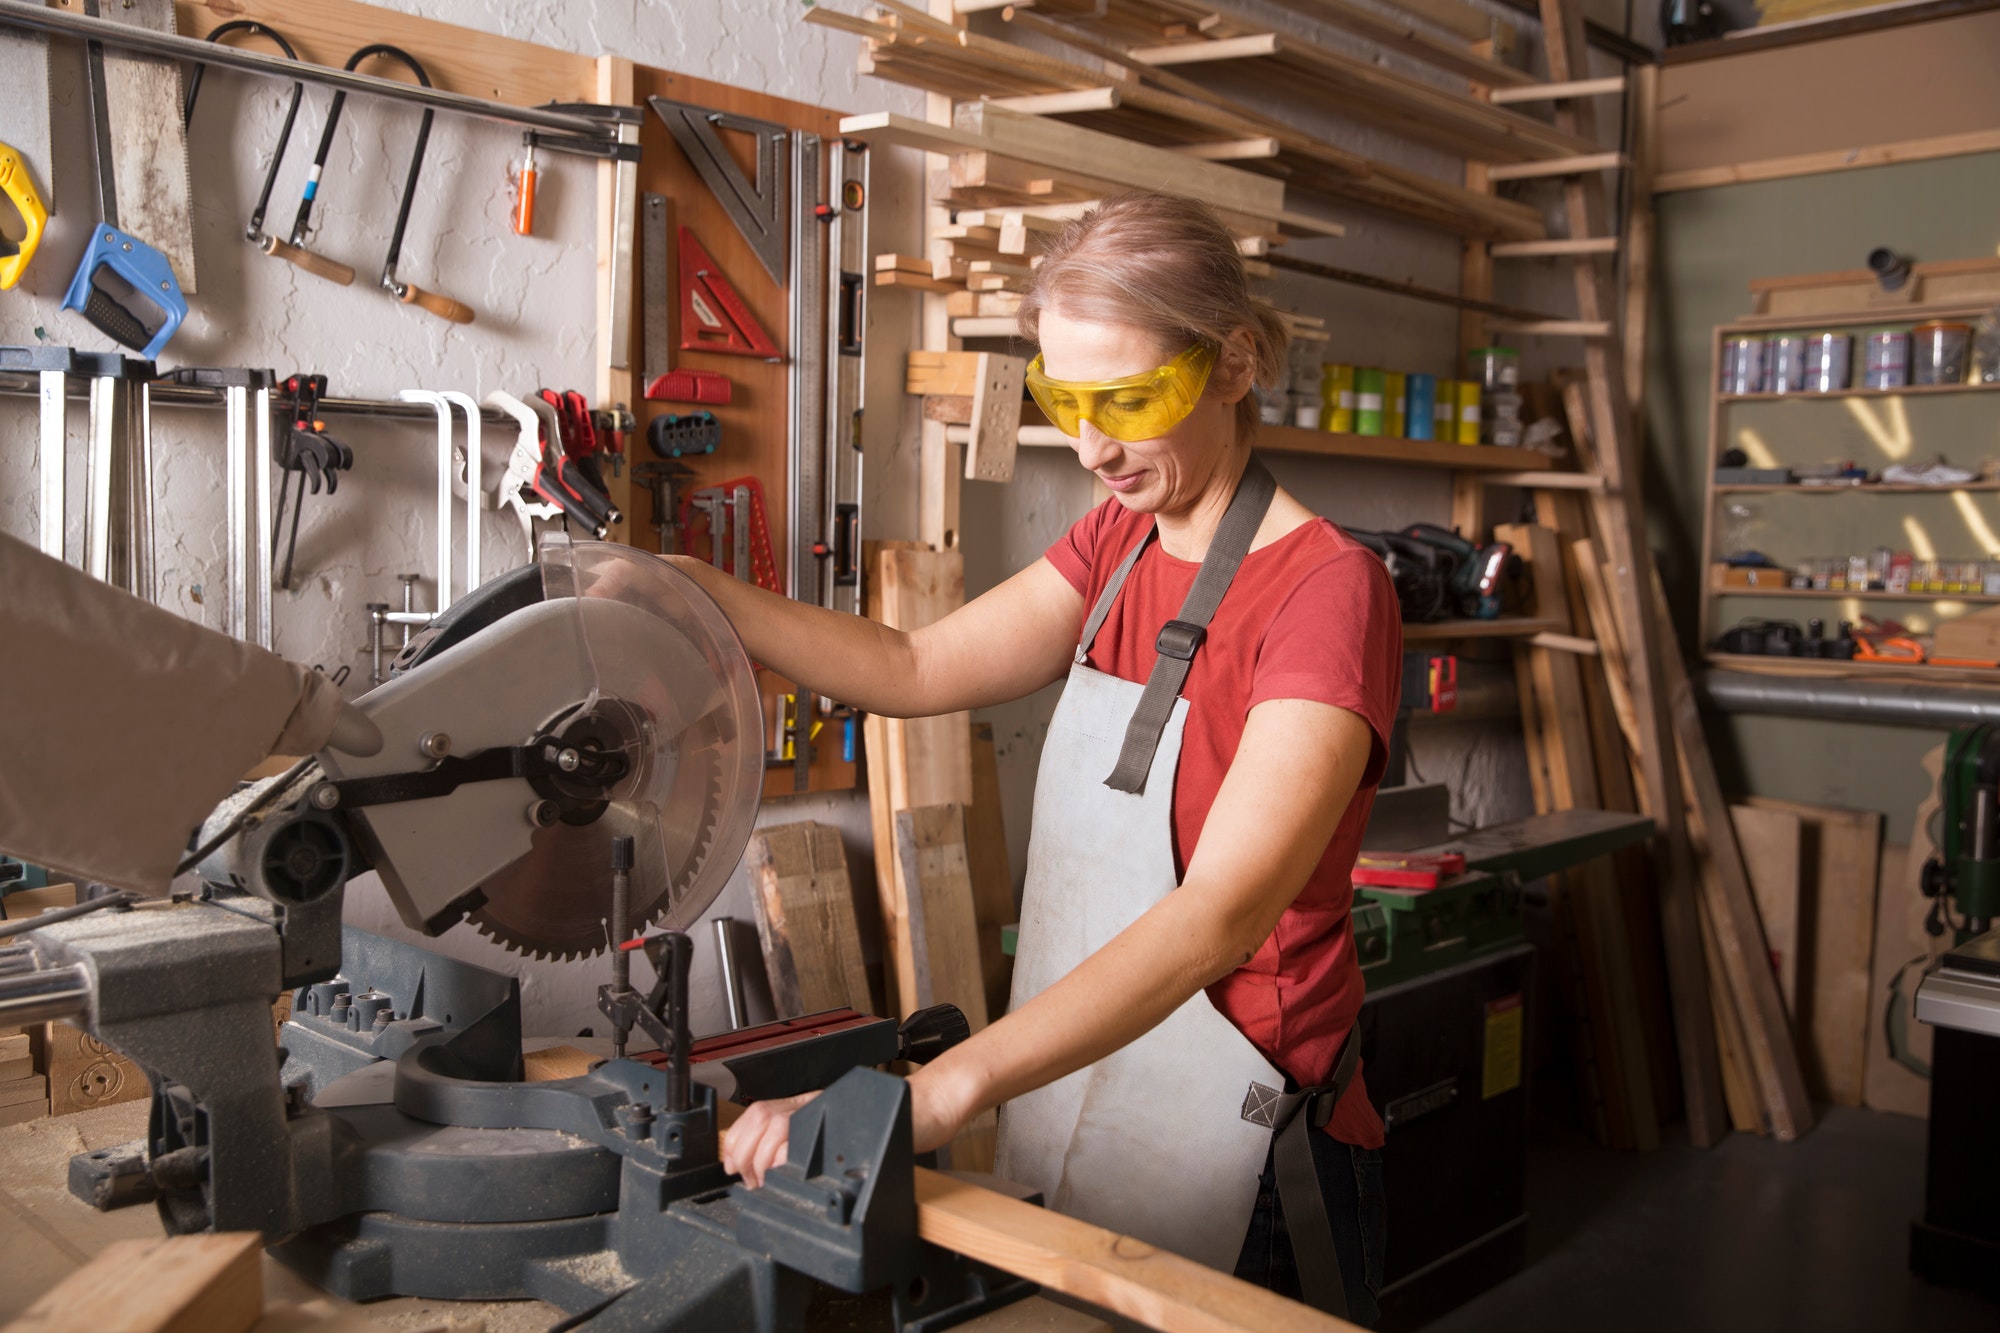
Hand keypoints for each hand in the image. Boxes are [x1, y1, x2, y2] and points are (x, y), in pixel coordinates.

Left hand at [718, 1065, 977, 1188]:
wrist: (928, 1107)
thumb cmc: (892, 1121)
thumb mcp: (844, 1130)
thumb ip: (813, 1140)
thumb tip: (778, 1167)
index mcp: (811, 1103)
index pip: (759, 1112)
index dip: (740, 1138)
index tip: (734, 1164)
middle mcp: (816, 1102)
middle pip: (762, 1118)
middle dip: (747, 1153)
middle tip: (753, 1180)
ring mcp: (831, 1109)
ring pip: (777, 1124)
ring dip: (765, 1158)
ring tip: (770, 1181)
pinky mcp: (847, 1120)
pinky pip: (809, 1136)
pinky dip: (792, 1157)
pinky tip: (793, 1171)